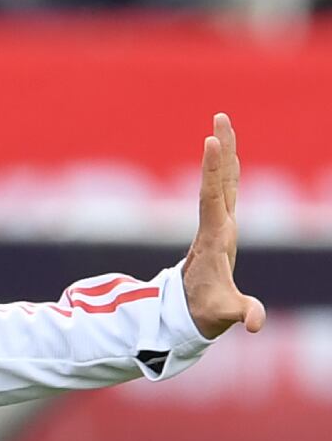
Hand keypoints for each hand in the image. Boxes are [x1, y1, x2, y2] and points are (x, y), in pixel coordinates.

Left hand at [182, 113, 265, 338]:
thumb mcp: (224, 313)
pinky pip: (226, 191)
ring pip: (222, 181)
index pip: (212, 197)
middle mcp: (214, 225)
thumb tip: (254, 324)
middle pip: (217, 180)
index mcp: (214, 238)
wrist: (187, 311)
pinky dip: (229, 170)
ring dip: (224, 154)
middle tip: (221, 116)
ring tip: (223, 124)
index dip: (213, 170)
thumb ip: (242, 313)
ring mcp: (218, 224)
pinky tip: (230, 154)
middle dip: (221, 149)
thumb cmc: (206, 309)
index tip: (210, 140)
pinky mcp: (222, 226)